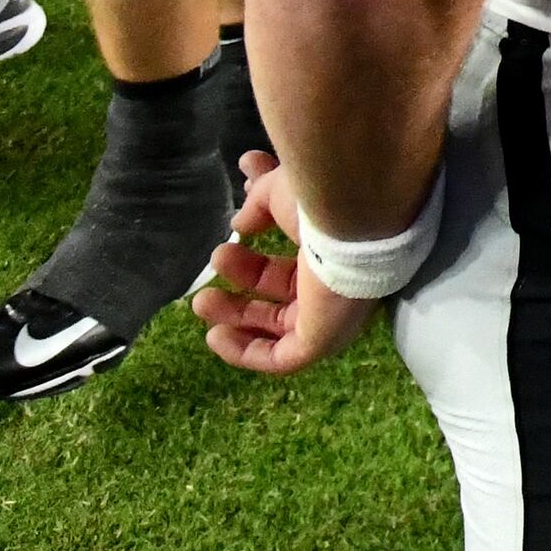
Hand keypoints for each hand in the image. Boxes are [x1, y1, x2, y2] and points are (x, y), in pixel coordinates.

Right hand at [196, 151, 382, 376]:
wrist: (348, 216)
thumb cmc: (319, 198)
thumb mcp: (280, 192)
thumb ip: (259, 206)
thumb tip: (241, 223)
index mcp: (335, 243)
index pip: (294, 255)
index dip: (256, 245)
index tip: (229, 234)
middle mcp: (338, 280)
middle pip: (286, 290)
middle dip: (244, 279)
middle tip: (215, 263)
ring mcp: (332, 314)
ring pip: (280, 325)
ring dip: (238, 317)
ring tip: (201, 302)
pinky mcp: (322, 341)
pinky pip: (281, 358)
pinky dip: (246, 353)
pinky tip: (215, 337)